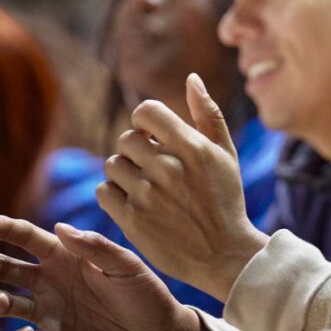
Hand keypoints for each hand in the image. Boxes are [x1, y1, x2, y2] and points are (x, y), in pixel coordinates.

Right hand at [0, 215, 201, 330]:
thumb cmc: (145, 294)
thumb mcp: (127, 267)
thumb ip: (96, 247)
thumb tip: (61, 227)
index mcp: (69, 258)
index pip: (32, 239)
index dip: (9, 229)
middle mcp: (53, 282)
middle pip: (11, 270)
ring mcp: (51, 310)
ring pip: (10, 303)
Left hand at [99, 73, 267, 300]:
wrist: (224, 253)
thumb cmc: (226, 198)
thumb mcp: (226, 153)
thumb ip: (208, 113)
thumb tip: (191, 77)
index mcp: (191, 147)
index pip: (145, 112)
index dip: (144, 121)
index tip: (153, 136)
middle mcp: (168, 168)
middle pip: (126, 138)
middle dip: (135, 149)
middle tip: (150, 166)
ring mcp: (148, 195)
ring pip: (112, 165)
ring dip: (124, 173)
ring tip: (143, 186)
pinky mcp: (132, 220)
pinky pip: (104, 192)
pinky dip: (113, 194)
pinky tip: (133, 201)